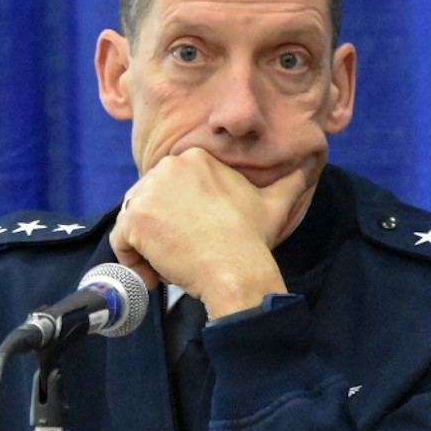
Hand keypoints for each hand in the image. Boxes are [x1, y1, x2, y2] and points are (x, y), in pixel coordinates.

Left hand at [110, 148, 310, 317]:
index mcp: (195, 157)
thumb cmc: (252, 240)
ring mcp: (148, 192)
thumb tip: (309, 165)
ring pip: (132, 223)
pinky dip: (132, 263)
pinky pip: (120, 242)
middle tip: (183, 254)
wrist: (236, 269)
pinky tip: (157, 274)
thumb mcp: (274, 203)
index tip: (194, 238)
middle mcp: (168, 167)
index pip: (168, 189)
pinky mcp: (135, 219)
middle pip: (147, 203)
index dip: (177, 218)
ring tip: (171, 265)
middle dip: (160, 232)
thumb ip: (289, 181)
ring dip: (147, 248)